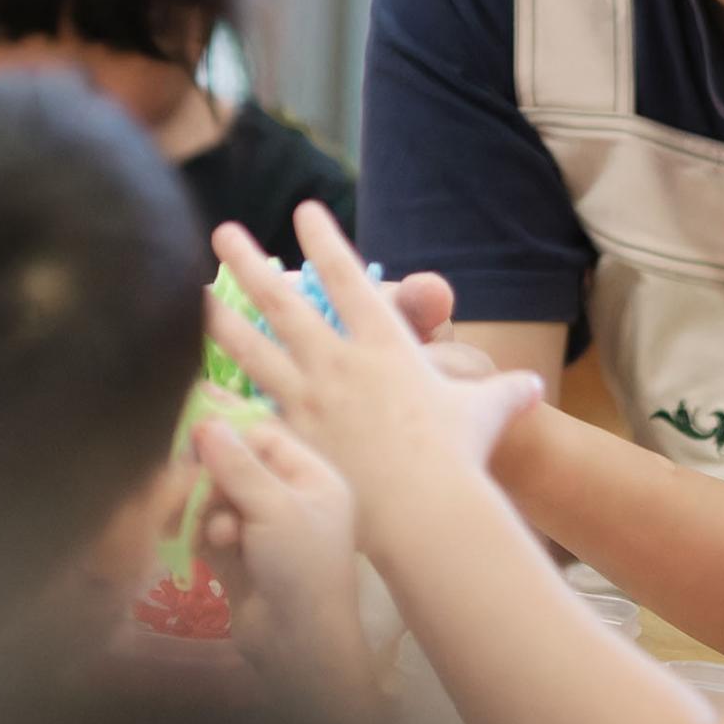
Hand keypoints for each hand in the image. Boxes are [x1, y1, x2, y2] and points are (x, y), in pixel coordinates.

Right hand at [196, 417, 371, 709]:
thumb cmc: (301, 568)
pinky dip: (200, 535)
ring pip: (218, 500)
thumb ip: (239, 466)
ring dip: (208, 513)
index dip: (231, 434)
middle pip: (237, 468)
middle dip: (213, 479)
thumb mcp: (275, 508)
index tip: (194, 431)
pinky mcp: (237, 559)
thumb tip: (207, 424)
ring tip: (218, 536)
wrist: (299, 646)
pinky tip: (199, 546)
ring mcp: (262, 532)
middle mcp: (290, 501)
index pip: (267, 439)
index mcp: (313, 480)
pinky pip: (208, 531)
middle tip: (188, 485)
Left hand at [205, 208, 543, 563]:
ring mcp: (308, 401)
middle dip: (250, 264)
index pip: (349, 279)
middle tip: (222, 234)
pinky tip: (191, 385)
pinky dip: (218, 398)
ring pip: (251, 350)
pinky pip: (246, 413)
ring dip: (218, 320)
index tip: (304, 211)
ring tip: (190, 294)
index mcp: (385, 345)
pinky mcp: (290, 441)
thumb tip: (534, 387)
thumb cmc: (458, 459)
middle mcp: (339, 363)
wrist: (425, 512)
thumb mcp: (485, 414)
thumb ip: (503, 394)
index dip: (325, 241)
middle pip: (283, 302)